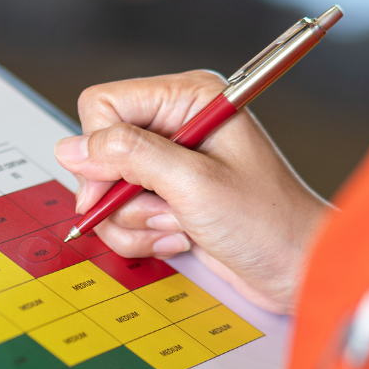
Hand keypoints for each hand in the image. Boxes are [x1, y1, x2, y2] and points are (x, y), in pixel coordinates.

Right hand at [54, 71, 330, 314]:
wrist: (297, 270)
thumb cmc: (268, 222)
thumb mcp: (193, 183)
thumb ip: (128, 157)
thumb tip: (71, 147)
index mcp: (188, 98)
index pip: (103, 106)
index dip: (101, 148)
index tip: (118, 183)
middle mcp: (175, 125)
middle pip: (99, 152)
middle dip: (122, 192)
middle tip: (165, 207)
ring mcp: (168, 166)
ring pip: (106, 191)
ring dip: (137, 220)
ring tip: (181, 225)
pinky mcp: (166, 199)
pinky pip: (120, 217)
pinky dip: (143, 236)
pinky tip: (181, 237)